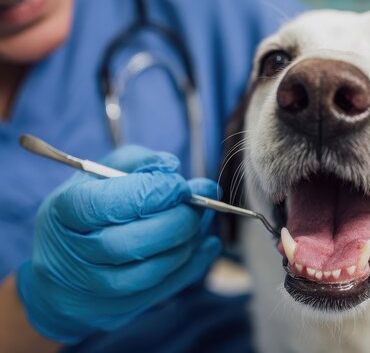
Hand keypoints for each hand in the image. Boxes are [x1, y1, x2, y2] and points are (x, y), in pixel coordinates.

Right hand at [16, 146, 220, 343]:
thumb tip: (171, 166)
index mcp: (64, 212)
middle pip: (130, 244)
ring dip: (187, 243)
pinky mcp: (116, 311)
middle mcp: (74, 255)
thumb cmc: (85, 211)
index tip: (180, 184)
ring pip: (151, 271)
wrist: (59, 272)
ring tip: (200, 220)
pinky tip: (206, 244)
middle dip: (177, 221)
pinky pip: (164, 290)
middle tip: (199, 203)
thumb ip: (137, 162)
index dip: (153, 192)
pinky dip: (192, 265)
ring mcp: (93, 289)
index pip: (107, 204)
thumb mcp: (99, 175)